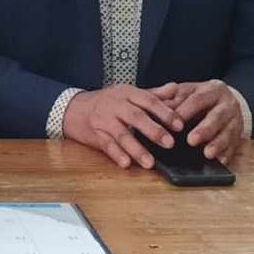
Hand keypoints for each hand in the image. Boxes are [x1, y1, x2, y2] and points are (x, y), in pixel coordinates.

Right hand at [62, 84, 183, 169]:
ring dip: (137, 149)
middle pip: (136, 117)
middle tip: (169, 143)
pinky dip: (116, 154)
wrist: (74, 108)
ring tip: (150, 163)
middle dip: (153, 130)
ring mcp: (104, 120)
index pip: (148, 101)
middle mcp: (116, 105)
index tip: (179, 125)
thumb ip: (153, 93)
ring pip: (122, 134)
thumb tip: (175, 88)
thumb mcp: (128, 93)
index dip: (165, 112)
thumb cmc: (107, 101)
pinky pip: (106, 145)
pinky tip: (126, 164)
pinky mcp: (95, 134)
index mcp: (127, 93)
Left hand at [165, 80, 246, 162]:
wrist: (226, 100)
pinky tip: (220, 161)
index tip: (174, 123)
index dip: (186, 111)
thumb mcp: (188, 91)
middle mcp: (227, 104)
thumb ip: (172, 96)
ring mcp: (235, 120)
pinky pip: (235, 146)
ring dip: (217, 144)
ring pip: (228, 133)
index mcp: (213, 89)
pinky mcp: (239, 135)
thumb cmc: (201, 97)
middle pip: (216, 117)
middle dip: (204, 130)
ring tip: (207, 154)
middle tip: (191, 140)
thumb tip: (154, 103)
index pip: (198, 99)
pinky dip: (227, 154)